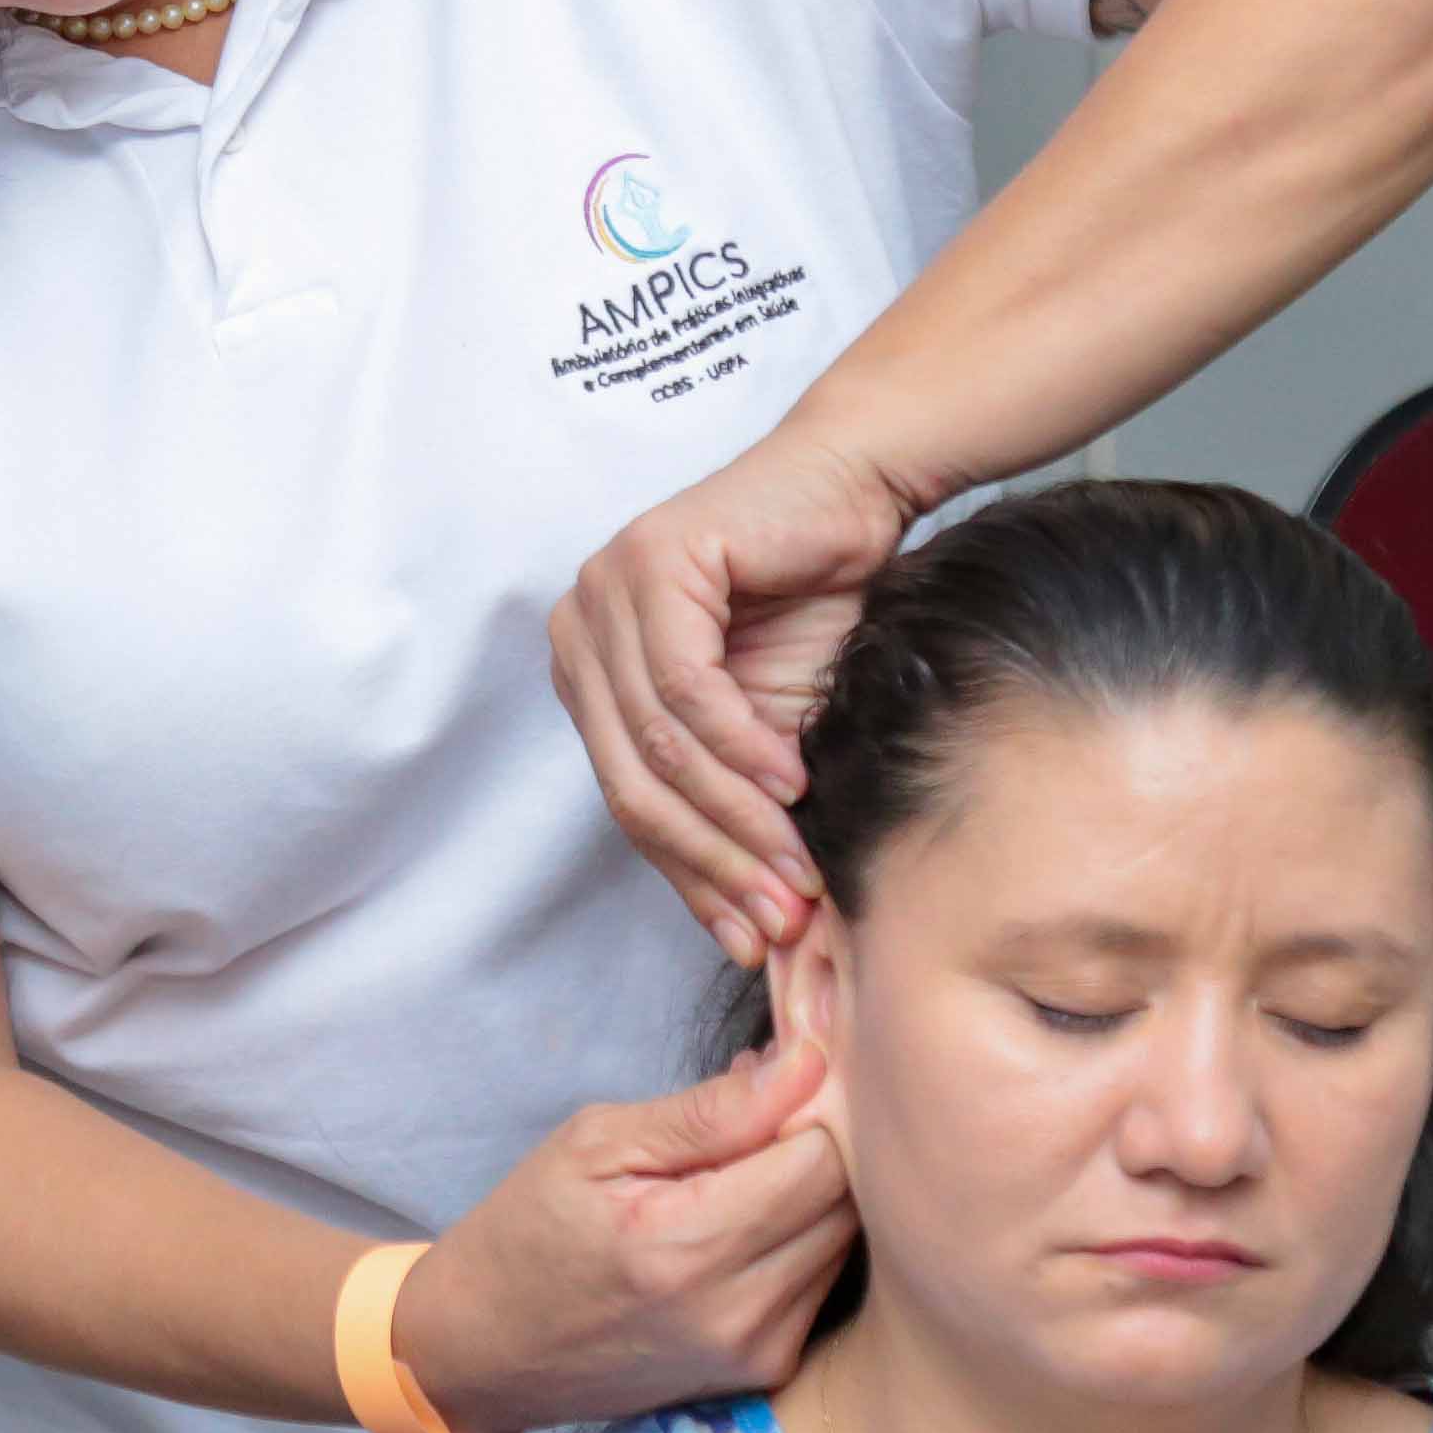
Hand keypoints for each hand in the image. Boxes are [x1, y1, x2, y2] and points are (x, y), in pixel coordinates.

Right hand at [390, 1031, 854, 1432]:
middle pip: (847, 1200)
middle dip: (820, 1141)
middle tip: (765, 1110)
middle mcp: (736, 1312)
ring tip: (744, 1166)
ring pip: (844, 1240)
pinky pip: (821, 1280)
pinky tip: (745, 1219)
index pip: (822, 1156)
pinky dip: (800, 1238)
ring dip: (813, 1191)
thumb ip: (712, 1111)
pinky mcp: (765, 1371)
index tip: (779, 1072)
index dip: (812, 1100)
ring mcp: (756, 1351)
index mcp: (685, 1247)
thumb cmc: (529, 1232)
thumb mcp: (596, 1144)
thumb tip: (808, 1065)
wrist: (485, 1350)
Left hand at [549, 420, 919, 960]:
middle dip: (712, 861)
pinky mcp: (649, 563)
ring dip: (734, 815)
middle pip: (631, 783)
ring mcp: (604, 593)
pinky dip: (740, 746)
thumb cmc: (812, 603)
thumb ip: (736, 804)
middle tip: (778, 915)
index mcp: (589, 676)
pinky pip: (685, 687)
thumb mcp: (766, 730)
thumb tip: (748, 928)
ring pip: (657, 743)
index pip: (626, 800)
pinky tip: (791, 781)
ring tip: (794, 863)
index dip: (688, 878)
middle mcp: (579, 633)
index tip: (746, 938)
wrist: (853, 493)